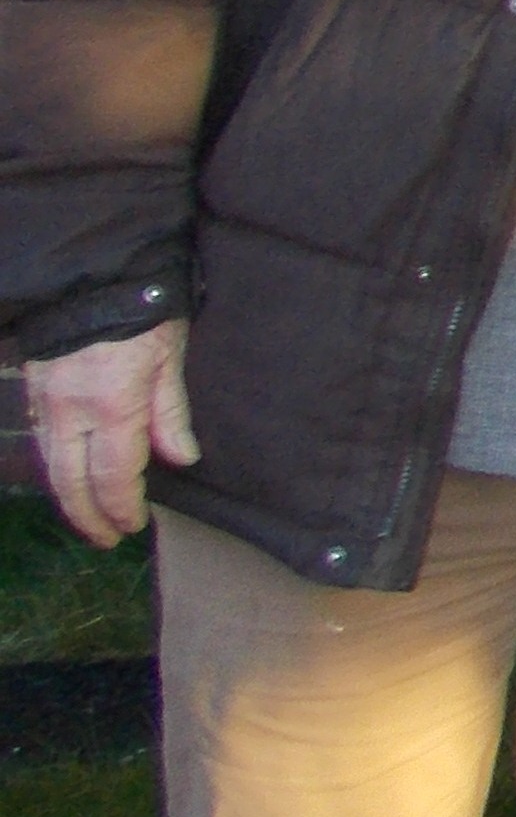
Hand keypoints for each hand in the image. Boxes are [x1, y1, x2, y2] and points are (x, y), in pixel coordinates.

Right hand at [25, 320, 194, 547]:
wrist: (92, 276)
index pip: (113, 476)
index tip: (134, 525)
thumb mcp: (170, 357)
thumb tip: (182, 459)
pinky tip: (69, 480)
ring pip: (51, 467)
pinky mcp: (32, 393)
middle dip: (89, 517)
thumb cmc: (144, 312)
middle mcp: (70, 413)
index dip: (122, 507)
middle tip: (106, 540)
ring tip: (89, 520)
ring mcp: (45, 404)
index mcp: (112, 407)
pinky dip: (56, 470)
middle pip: (72, 483)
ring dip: (69, 499)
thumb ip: (171, 413)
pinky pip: (43, 444)